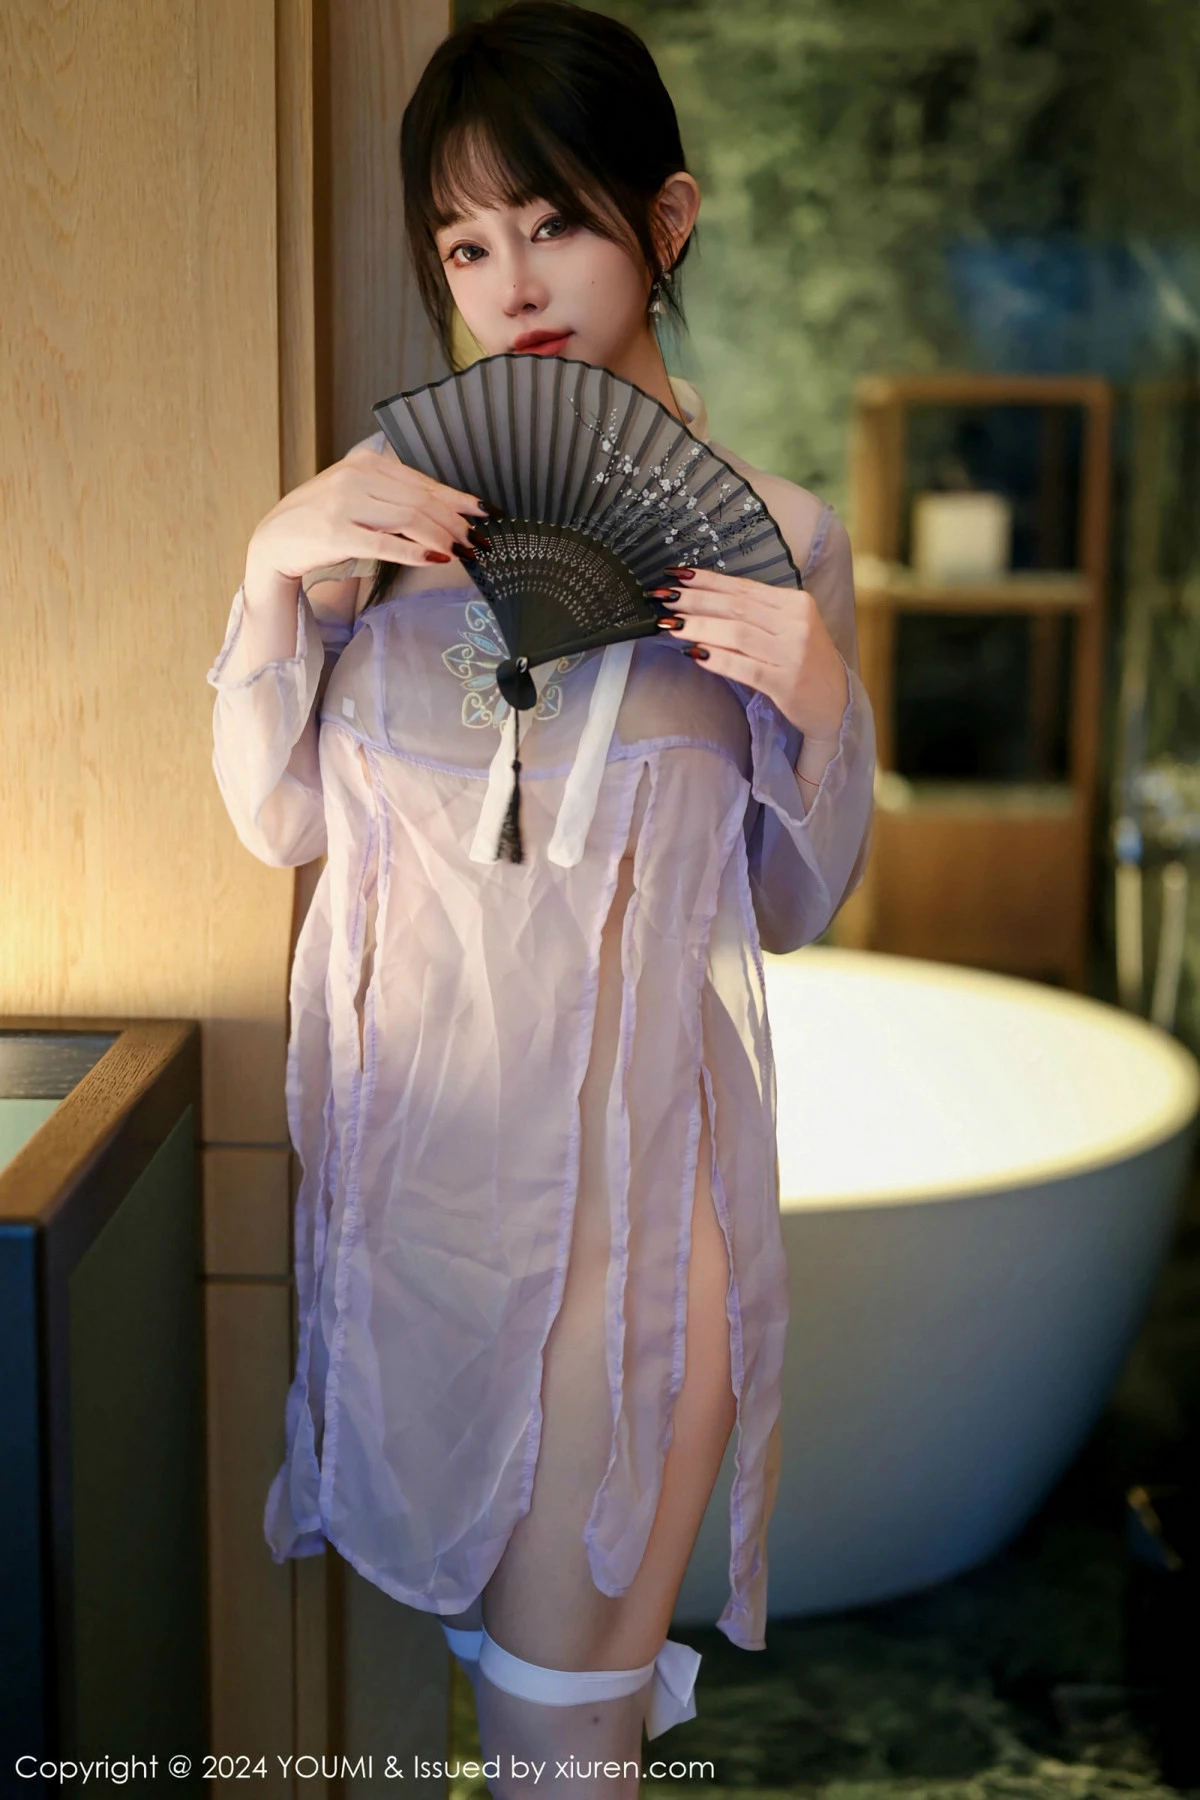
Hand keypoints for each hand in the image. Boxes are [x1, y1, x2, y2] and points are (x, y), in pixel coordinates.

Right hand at [246, 442, 495, 620]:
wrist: (275, 538)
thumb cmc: (322, 518)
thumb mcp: (357, 493)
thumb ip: (393, 494)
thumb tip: (445, 510)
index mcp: (365, 463)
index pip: (423, 481)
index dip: (458, 499)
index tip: (485, 512)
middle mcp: (356, 478)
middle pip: (421, 500)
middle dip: (457, 523)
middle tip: (480, 542)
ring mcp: (345, 505)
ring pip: (409, 519)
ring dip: (443, 538)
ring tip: (465, 552)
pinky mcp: (337, 534)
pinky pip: (386, 544)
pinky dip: (416, 552)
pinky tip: (437, 559)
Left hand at [656, 567, 849, 740]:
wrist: (837, 703)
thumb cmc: (805, 662)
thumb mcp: (789, 628)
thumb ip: (756, 614)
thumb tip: (702, 602)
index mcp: (796, 603)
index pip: (744, 588)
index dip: (708, 581)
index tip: (676, 575)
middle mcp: (797, 624)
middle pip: (736, 607)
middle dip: (696, 601)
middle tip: (664, 598)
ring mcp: (793, 654)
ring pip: (737, 635)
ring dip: (700, 628)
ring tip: (671, 626)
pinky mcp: (787, 683)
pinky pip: (745, 668)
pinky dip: (719, 660)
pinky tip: (695, 655)